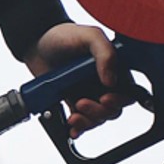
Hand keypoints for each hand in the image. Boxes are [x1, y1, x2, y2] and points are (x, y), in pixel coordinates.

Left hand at [23, 22, 125, 137]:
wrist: (36, 44)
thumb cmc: (63, 35)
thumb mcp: (89, 36)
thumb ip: (105, 53)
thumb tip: (112, 81)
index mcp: (113, 68)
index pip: (128, 91)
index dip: (120, 100)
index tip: (105, 98)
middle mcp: (103, 83)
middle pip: (113, 109)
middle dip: (99, 112)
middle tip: (82, 103)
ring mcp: (89, 94)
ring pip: (98, 118)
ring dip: (88, 121)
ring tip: (74, 115)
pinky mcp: (74, 101)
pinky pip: (82, 122)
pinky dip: (79, 128)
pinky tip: (72, 127)